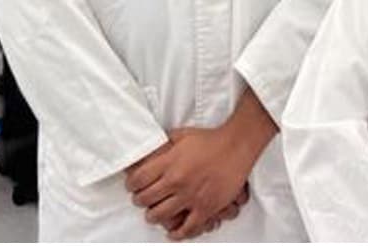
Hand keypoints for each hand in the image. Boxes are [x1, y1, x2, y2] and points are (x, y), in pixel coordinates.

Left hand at [125, 88, 276, 239]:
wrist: (237, 145)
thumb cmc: (211, 139)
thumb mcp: (183, 134)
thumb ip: (165, 143)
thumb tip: (151, 147)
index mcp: (170, 162)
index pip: (137, 180)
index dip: (131, 185)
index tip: (133, 186)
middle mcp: (177, 180)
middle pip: (145, 200)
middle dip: (140, 200)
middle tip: (143, 199)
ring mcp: (191, 196)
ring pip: (160, 216)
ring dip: (154, 216)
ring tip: (156, 212)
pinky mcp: (206, 207)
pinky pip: (186, 229)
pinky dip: (177, 233)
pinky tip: (173, 231)